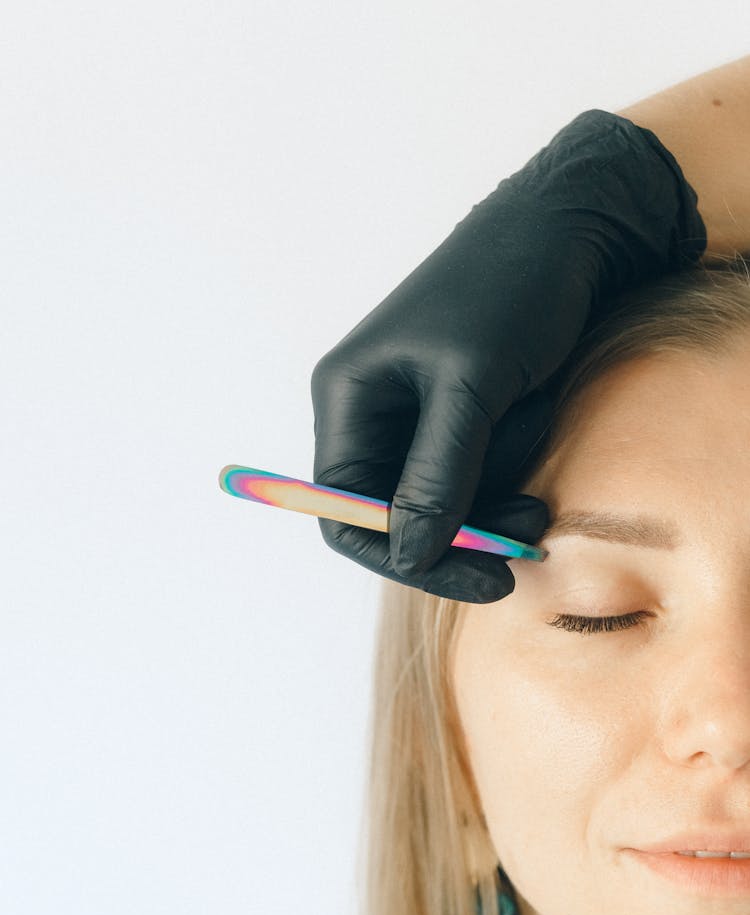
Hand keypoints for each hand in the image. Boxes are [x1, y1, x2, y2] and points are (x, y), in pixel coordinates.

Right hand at [311, 110, 705, 602]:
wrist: (575, 228)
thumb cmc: (510, 288)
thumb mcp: (471, 387)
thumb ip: (438, 477)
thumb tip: (409, 558)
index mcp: (350, 399)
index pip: (343, 509)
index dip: (395, 553)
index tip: (466, 573)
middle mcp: (375, 415)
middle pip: (395, 515)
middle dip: (457, 535)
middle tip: (518, 550)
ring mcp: (421, 418)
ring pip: (443, 503)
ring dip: (492, 506)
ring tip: (538, 499)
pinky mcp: (465, 417)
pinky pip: (476, 476)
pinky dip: (508, 478)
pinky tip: (538, 455)